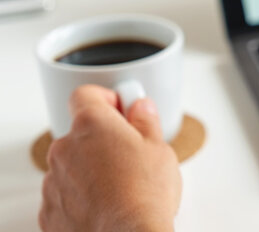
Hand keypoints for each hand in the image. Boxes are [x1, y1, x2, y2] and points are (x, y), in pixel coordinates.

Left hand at [39, 85, 180, 231]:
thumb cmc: (144, 195)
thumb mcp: (160, 148)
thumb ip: (146, 122)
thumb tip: (141, 109)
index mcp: (91, 125)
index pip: (87, 95)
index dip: (108, 99)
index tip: (124, 110)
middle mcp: (65, 148)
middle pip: (82, 132)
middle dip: (104, 139)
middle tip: (132, 154)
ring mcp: (54, 180)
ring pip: (73, 164)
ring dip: (92, 169)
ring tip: (123, 186)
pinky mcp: (51, 209)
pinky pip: (66, 194)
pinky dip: (82, 196)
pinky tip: (108, 204)